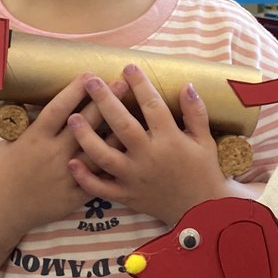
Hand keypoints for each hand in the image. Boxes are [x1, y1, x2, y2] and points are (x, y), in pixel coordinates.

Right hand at [0, 73, 127, 232]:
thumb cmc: (3, 171)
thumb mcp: (13, 141)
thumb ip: (34, 125)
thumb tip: (52, 104)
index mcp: (35, 137)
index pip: (59, 108)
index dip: (76, 89)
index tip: (90, 73)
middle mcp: (52, 154)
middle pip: (84, 124)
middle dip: (104, 101)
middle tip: (122, 83)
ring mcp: (64, 176)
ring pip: (97, 151)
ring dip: (116, 133)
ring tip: (135, 117)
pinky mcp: (72, 196)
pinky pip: (98, 181)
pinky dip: (113, 168)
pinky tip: (128, 156)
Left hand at [66, 63, 230, 224]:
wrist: (201, 210)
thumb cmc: (203, 171)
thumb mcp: (205, 140)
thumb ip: (195, 112)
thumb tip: (186, 84)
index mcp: (170, 140)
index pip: (152, 105)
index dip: (140, 84)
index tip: (128, 66)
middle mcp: (149, 157)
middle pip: (122, 125)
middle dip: (105, 101)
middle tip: (91, 81)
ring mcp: (135, 178)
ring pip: (104, 156)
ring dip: (86, 137)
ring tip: (72, 118)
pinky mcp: (127, 196)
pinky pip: (101, 188)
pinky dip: (85, 177)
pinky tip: (71, 161)